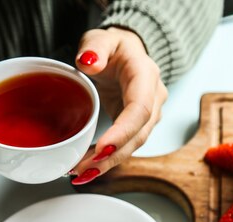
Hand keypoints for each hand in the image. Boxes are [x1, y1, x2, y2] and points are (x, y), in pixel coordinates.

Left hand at [71, 27, 167, 184]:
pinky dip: (106, 160)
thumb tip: (89, 62)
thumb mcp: (101, 38)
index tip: (102, 148)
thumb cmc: (114, 47)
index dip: (123, 132)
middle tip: (83, 169)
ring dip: (107, 163)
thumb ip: (95, 47)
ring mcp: (148, 116)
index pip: (140, 109)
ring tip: (79, 173)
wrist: (126, 54)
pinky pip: (124, 147)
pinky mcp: (136, 127)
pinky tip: (86, 169)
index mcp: (146, 76)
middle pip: (138, 135)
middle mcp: (153, 100)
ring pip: (132, 146)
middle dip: (111, 157)